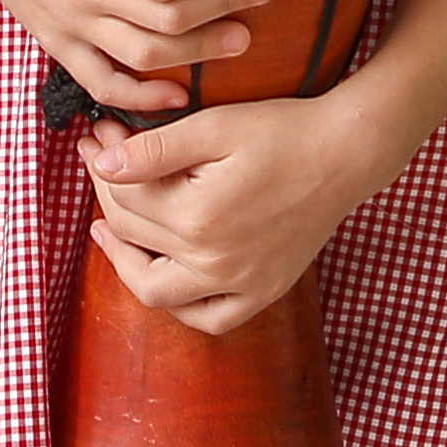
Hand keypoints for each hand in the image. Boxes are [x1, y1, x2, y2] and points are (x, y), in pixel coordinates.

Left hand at [80, 86, 395, 337]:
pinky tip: (166, 274)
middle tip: (102, 161)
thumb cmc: (282, 131)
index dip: (102, 162)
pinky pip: (209, 319)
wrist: (346, 153)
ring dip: (126, 262)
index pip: (123, 196)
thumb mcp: (213, 128)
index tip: (100, 136)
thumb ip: (153, 150)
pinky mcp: (264, 292)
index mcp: (197, 217)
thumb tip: (100, 164)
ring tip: (110, 229)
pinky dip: (180, 306)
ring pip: (158, 292)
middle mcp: (214, 262)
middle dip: (108, 195)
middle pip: (132, 236)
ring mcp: (240, 284)